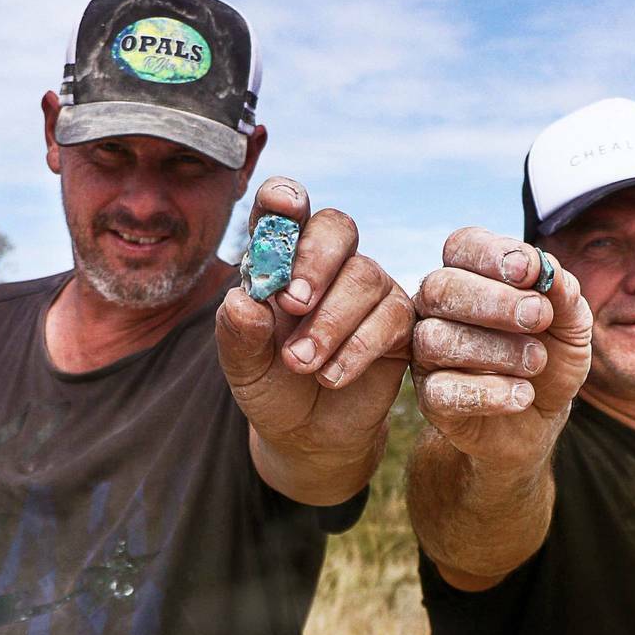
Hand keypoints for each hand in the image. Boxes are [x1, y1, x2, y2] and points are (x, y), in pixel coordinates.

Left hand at [217, 176, 413, 502]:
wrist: (308, 434)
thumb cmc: (272, 385)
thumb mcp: (242, 366)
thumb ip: (237, 333)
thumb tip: (243, 301)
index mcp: (282, 258)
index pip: (284, 210)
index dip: (284, 199)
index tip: (282, 210)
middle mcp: (329, 264)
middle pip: (337, 227)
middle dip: (315, 261)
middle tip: (292, 304)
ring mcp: (368, 289)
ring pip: (364, 275)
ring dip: (330, 322)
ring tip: (301, 365)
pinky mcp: (398, 322)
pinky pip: (391, 316)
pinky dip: (357, 347)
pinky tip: (331, 376)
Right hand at [411, 227, 590, 468]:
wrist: (541, 417)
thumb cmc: (550, 357)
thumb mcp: (570, 324)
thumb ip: (563, 293)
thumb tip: (545, 267)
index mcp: (469, 276)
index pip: (462, 246)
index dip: (492, 254)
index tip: (530, 272)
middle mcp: (437, 310)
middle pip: (440, 288)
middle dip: (493, 300)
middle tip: (538, 317)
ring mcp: (427, 354)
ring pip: (437, 339)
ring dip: (495, 349)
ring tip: (536, 362)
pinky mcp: (430, 399)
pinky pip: (442, 391)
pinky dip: (488, 393)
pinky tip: (523, 395)